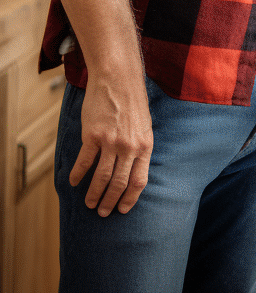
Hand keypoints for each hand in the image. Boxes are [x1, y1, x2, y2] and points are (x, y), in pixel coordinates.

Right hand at [71, 70, 152, 215]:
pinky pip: (84, 162)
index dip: (130, 198)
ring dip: (94, 194)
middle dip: (110, 202)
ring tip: (89, 203)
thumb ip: (139, 148)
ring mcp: (111, 142)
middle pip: (119, 183)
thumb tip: (132, 170)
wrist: (119, 80)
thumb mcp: (144, 126)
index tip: (123, 210)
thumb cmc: (133, 102)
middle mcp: (129, 147)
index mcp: (145, 145)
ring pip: (101, 177)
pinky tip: (74, 183)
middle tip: (102, 212)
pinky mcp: (93, 135)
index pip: (139, 181)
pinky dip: (78, 175)